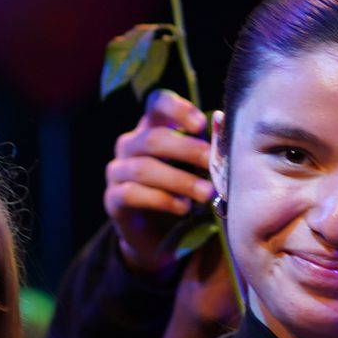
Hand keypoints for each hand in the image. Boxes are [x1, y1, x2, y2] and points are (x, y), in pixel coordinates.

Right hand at [104, 89, 214, 274]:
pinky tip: (184, 208)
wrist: (158, 233)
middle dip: (187, 150)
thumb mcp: (197, 167)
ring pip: (144, 168)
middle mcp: (130, 144)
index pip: (157, 103)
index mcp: (152, 127)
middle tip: (212, 163)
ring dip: (180, 181)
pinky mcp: (113, 198)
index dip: (177, 109)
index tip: (201, 125)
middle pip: (153, 138)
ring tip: (206, 193)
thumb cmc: (182, 189)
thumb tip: (224, 136)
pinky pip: (132, 194)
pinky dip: (162, 200)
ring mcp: (117, 170)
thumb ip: (207, 150)